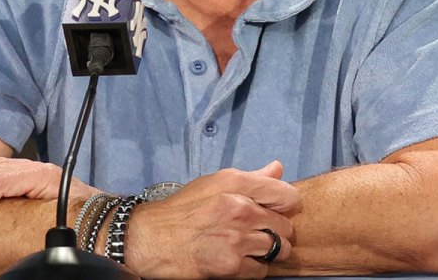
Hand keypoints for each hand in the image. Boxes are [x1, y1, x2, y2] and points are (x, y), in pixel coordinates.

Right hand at [125, 160, 299, 278]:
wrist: (150, 239)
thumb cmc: (181, 210)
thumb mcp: (213, 184)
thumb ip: (251, 178)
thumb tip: (278, 168)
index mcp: (237, 184)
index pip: (287, 195)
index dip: (285, 205)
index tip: (275, 210)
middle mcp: (241, 209)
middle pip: (286, 226)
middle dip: (276, 231)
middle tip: (258, 233)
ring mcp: (237, 239)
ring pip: (278, 250)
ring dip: (267, 252)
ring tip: (250, 248)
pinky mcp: (231, 266)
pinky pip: (261, 271)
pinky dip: (253, 268)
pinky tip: (238, 261)